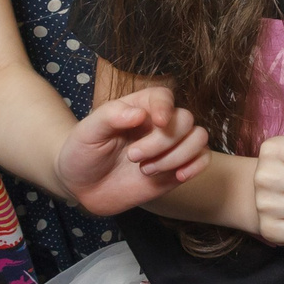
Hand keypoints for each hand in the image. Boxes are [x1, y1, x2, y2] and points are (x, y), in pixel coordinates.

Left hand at [54, 86, 209, 216]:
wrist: (81, 186)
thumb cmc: (82, 152)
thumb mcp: (87, 132)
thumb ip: (110, 116)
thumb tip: (138, 113)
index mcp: (138, 107)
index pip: (164, 96)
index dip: (165, 107)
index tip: (156, 122)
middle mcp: (158, 125)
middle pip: (184, 120)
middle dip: (162, 142)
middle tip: (133, 157)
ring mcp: (170, 147)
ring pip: (199, 138)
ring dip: (177, 156)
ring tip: (146, 171)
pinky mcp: (176, 169)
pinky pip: (203, 160)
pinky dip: (196, 167)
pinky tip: (177, 176)